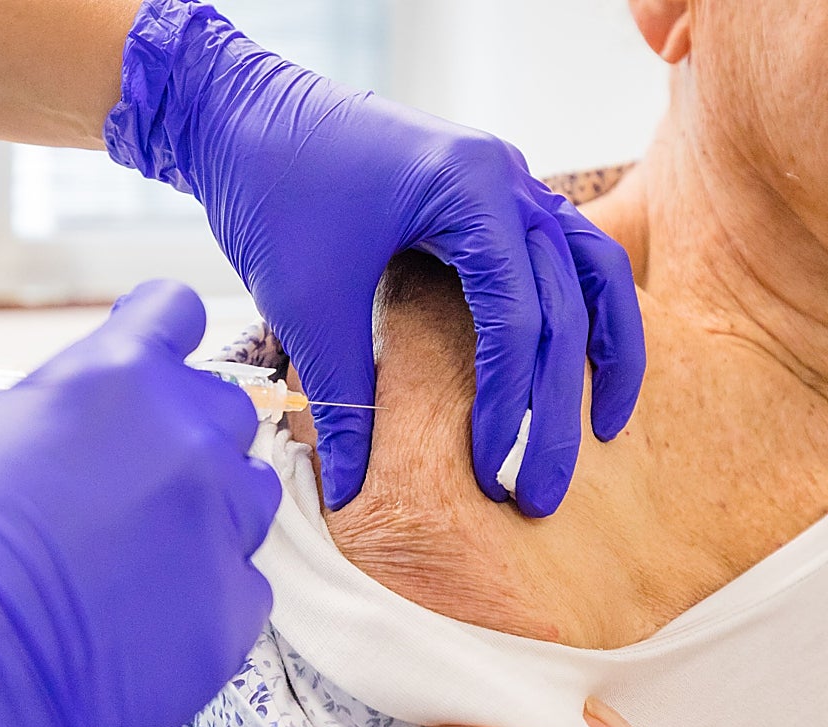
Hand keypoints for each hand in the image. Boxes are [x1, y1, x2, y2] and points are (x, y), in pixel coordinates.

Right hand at [0, 280, 279, 726]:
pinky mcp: (222, 631)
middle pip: (219, 406)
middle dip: (173, 418)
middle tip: (108, 460)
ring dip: (203, 498)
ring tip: (130, 534)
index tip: (131, 344)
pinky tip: (139, 608)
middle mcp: (185, 452)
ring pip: (246, 493)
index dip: (148, 324)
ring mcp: (214, 543)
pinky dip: (202, 586)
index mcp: (111, 382)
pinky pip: (243, 585)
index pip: (173, 312)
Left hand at [105, 0, 644, 512]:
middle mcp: (505, 175)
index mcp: (470, 189)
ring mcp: (502, 177)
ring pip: (591, 270)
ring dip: (603, 350)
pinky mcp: (484, 191)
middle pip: (566, 304)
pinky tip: (573, 360)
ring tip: (605, 428)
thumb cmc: (269, 192)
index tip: (487, 474)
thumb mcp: (307, 302)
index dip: (504, 407)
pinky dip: (576, 307)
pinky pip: (559, 251)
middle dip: (557, 407)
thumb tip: (350, 492)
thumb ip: (342, 397)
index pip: (515, 318)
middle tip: (543, 494)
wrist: (238, 115)